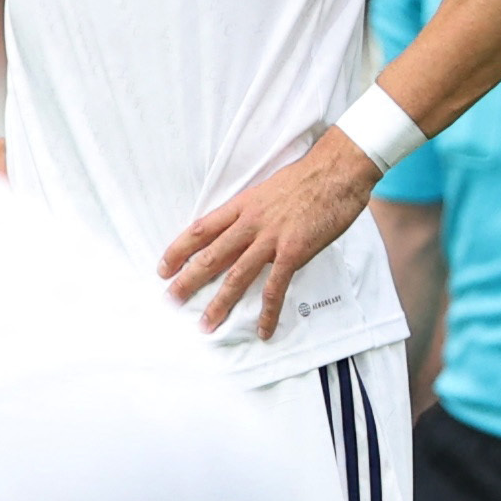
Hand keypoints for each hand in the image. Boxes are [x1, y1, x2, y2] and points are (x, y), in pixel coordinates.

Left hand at [163, 132, 377, 338]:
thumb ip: (253, 212)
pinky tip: (263, 330)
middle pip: (211, 255)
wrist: (337, 171)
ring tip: (205, 324)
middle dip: (187, 281)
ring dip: (219, 303)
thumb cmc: (307, 178)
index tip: (163, 268)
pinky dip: (268, 311)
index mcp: (242, 205)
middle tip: (170, 301)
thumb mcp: (268, 189)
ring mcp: (271, 238)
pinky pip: (276, 287)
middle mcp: (250, 222)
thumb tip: (243, 230)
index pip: (201, 229)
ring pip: (236, 275)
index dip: (178, 250)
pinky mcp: (294, 251)